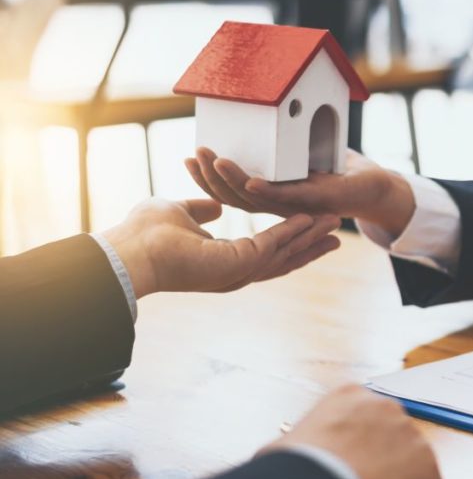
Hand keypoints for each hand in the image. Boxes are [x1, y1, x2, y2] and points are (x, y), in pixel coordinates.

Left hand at [102, 198, 340, 297]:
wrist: (130, 252)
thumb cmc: (145, 234)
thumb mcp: (180, 212)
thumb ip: (201, 210)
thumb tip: (214, 206)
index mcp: (223, 263)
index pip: (264, 253)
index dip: (288, 240)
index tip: (309, 227)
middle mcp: (235, 272)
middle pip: (284, 258)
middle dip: (311, 244)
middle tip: (337, 231)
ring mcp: (238, 271)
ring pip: (285, 252)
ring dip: (310, 236)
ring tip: (335, 222)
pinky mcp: (238, 263)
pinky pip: (274, 243)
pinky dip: (293, 229)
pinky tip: (310, 218)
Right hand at [185, 147, 415, 238]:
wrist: (377, 187)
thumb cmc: (340, 169)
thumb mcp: (305, 147)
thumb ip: (281, 138)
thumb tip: (256, 108)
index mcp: (272, 195)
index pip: (231, 190)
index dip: (207, 178)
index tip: (187, 157)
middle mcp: (280, 205)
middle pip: (234, 197)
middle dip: (209, 179)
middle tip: (192, 156)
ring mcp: (296, 207)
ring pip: (255, 200)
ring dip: (232, 181)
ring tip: (213, 161)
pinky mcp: (317, 203)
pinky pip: (289, 200)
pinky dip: (270, 192)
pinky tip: (252, 183)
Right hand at [264, 384, 443, 478]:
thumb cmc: (294, 471)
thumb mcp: (282, 448)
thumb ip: (298, 445)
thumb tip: (289, 462)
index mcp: (351, 396)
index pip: (361, 417)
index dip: (353, 446)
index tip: (344, 465)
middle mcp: (389, 409)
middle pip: (389, 438)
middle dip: (379, 462)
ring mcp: (415, 440)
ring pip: (409, 466)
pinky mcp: (431, 475)